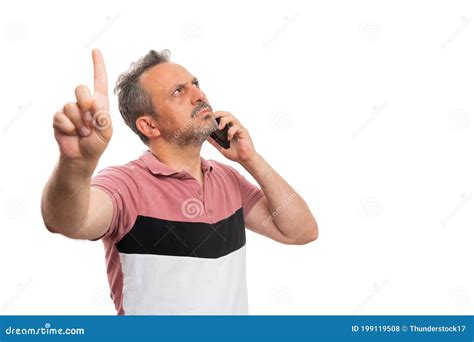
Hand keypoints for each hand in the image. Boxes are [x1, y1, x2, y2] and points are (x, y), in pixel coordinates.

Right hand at [52, 49, 111, 163]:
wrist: (82, 158)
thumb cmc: (96, 144)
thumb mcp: (106, 132)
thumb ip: (103, 117)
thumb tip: (93, 104)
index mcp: (100, 104)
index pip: (99, 81)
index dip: (98, 66)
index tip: (96, 51)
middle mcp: (84, 104)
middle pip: (81, 89)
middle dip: (85, 104)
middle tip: (90, 122)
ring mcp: (70, 110)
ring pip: (70, 105)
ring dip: (78, 122)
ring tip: (83, 133)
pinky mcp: (59, 118)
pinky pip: (61, 116)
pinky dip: (68, 128)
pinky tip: (72, 134)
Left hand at [206, 111, 257, 164]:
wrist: (245, 159)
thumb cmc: (236, 153)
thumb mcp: (221, 147)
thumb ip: (215, 142)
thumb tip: (206, 137)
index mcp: (230, 128)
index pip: (223, 116)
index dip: (216, 115)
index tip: (209, 118)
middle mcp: (235, 126)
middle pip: (228, 114)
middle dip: (219, 114)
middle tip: (212, 117)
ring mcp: (240, 129)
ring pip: (232, 118)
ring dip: (224, 121)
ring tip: (219, 128)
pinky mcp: (244, 132)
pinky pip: (236, 127)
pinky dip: (231, 131)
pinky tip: (229, 138)